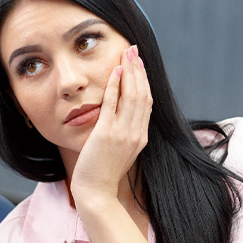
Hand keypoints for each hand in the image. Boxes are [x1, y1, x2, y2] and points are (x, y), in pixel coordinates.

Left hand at [70, 45, 151, 202]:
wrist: (95, 192)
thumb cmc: (103, 173)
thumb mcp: (120, 151)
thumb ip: (125, 134)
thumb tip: (122, 118)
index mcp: (141, 137)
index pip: (147, 103)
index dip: (144, 81)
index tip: (139, 65)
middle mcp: (136, 134)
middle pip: (143, 95)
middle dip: (139, 71)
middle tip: (134, 51)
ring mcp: (123, 134)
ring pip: (132, 96)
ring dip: (130, 73)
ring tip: (126, 54)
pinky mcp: (107, 134)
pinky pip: (113, 104)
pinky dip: (116, 86)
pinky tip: (115, 72)